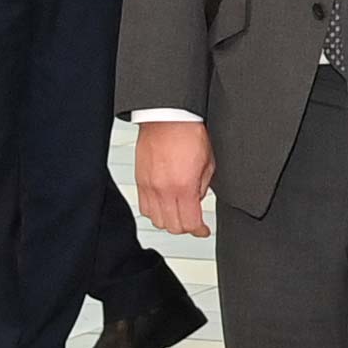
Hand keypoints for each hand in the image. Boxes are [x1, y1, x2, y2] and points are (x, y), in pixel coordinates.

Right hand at [134, 118, 214, 237]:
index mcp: (184, 186)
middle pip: (173, 226)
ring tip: (178, 213)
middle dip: (186, 227)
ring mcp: (149, 186)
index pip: (190, 223)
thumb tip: (198, 200)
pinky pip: (144, 207)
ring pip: (156, 220)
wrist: (168, 117)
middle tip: (193, 221)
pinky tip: (163, 204)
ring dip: (169, 221)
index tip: (203, 230)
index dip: (199, 230)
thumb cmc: (189, 133)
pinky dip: (154, 211)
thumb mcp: (208, 163)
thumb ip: (202, 186)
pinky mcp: (140, 180)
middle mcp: (164, 189)